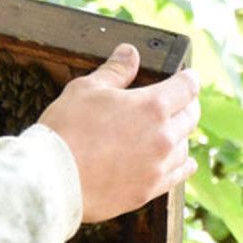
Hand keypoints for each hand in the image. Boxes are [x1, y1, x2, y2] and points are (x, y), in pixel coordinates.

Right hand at [38, 43, 199, 223]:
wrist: (52, 179)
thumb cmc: (65, 129)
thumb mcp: (86, 89)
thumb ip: (114, 71)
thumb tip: (130, 52)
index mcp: (151, 106)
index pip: (187, 87)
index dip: (188, 78)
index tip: (186, 76)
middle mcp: (163, 137)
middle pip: (191, 117)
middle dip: (187, 105)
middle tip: (180, 102)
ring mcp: (157, 166)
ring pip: (184, 147)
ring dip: (180, 136)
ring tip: (170, 132)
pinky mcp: (147, 190)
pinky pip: (177, 175)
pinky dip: (182, 165)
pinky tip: (184, 162)